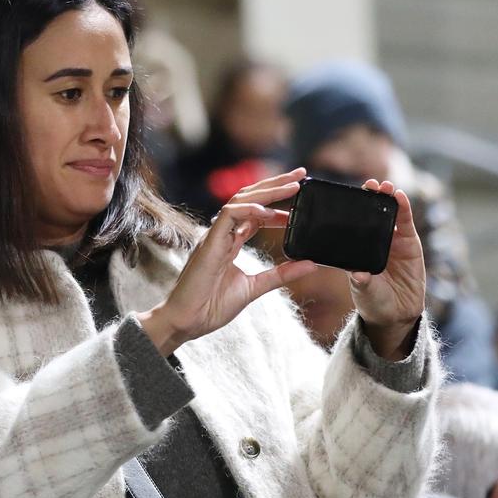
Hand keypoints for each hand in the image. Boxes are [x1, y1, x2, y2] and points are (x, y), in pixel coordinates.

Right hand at [139, 168, 317, 355]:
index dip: (276, 205)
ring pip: (239, 200)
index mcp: (229, 243)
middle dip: (274, 185)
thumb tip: (310, 264)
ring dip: (267, 190)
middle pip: (248, 199)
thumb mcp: (254, 288)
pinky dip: (249, 209)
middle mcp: (221, 234)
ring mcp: (214, 236)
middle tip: (301, 175)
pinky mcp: (209, 243)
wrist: (187, 322)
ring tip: (292, 185)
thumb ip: (281, 274)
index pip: (253, 214)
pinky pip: (228, 215)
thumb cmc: (211, 307)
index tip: (300, 203)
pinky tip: (268, 211)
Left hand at [348, 179, 425, 359]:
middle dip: (370, 198)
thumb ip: (362, 281)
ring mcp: (391, 241)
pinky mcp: (409, 243)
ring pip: (389, 214)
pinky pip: (406, 223)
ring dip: (387, 198)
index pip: (352, 224)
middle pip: (371, 214)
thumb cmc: (373, 301)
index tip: (345, 196)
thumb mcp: (364, 291)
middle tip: (368, 185)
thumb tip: (357, 274)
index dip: (351, 209)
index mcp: (356, 249)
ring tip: (385, 186)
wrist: (396, 314)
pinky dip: (404, 208)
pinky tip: (400, 196)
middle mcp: (372, 241)